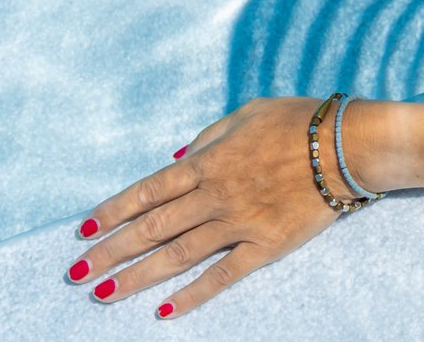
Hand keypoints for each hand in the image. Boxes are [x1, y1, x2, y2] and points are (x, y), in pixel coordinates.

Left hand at [64, 96, 369, 318]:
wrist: (347, 145)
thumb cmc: (298, 121)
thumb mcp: (246, 112)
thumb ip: (207, 137)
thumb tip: (175, 160)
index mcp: (208, 160)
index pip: (148, 191)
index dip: (113, 211)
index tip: (85, 230)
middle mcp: (215, 195)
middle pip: (152, 228)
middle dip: (110, 251)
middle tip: (76, 272)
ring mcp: (239, 223)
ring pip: (177, 255)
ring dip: (137, 277)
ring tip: (104, 295)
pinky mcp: (264, 246)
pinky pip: (223, 275)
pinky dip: (194, 294)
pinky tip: (167, 310)